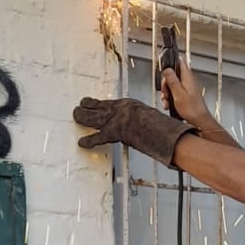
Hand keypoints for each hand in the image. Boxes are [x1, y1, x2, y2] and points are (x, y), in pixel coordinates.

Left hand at [73, 96, 193, 166]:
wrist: (154, 124)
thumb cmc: (157, 122)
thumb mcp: (153, 117)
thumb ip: (151, 122)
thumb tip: (169, 129)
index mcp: (124, 105)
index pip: (107, 104)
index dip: (97, 104)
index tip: (89, 102)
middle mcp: (116, 110)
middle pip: (96, 108)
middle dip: (85, 107)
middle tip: (77, 107)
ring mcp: (112, 120)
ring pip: (93, 117)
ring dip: (82, 116)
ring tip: (75, 115)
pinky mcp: (112, 131)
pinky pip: (98, 136)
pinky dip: (89, 140)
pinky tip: (81, 143)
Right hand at [160, 58, 211, 127]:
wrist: (199, 121)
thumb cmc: (192, 109)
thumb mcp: (178, 94)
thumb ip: (172, 80)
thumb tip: (167, 69)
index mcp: (187, 77)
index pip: (179, 62)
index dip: (170, 64)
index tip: (164, 70)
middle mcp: (188, 80)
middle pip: (172, 75)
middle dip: (166, 84)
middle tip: (165, 93)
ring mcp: (187, 88)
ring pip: (172, 85)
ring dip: (167, 93)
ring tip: (167, 102)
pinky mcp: (185, 95)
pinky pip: (175, 93)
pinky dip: (170, 98)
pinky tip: (169, 105)